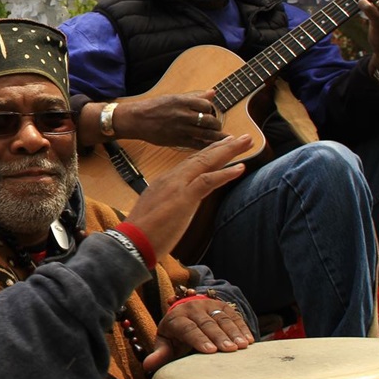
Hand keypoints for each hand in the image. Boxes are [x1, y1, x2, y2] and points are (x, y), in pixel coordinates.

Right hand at [114, 92, 221, 148]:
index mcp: (182, 102)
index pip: (206, 105)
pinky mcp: (178, 140)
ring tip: (219, 136)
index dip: (210, 109)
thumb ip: (195, 96)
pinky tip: (210, 146)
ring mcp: (181, 129)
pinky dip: (206, 145)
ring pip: (206, 134)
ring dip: (215, 136)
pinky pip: (197, 144)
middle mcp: (183, 115)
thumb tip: (212, 92)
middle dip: (216, 124)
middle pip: (209, 120)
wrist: (136, 120)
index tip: (210, 112)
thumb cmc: (153, 107)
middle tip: (216, 126)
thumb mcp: (174, 97)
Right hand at [125, 134, 250, 258]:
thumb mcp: (157, 211)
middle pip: (202, 157)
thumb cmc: (142, 232)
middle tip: (243, 138)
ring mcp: (178, 186)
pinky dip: (225, 174)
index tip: (225, 145)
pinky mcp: (184, 198)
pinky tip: (240, 168)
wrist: (131, 241)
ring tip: (246, 143)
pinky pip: (207, 181)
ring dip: (228, 152)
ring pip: (206, 163)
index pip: (192, 162)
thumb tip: (176, 206)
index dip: (210, 153)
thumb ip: (168, 203)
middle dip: (223, 146)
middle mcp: (172, 178)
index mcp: (166, 181)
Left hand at [143, 298, 252, 371]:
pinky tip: (250, 339)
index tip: (210, 350)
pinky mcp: (221, 305)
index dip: (199, 339)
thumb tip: (147, 366)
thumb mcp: (165, 343)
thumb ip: (159, 354)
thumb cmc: (174, 335)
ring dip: (234, 331)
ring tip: (243, 346)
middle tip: (230, 350)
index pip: (188, 328)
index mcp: (176, 318)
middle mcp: (192, 308)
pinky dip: (242, 326)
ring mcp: (208, 304)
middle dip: (219, 336)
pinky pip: (233, 315)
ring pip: (222, 318)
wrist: (184, 312)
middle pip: (207, 323)